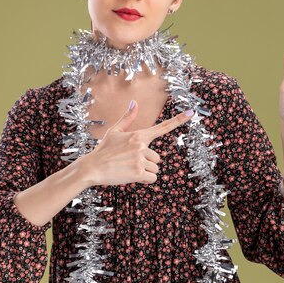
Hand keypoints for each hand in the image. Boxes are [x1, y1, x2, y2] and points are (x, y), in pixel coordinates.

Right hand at [78, 101, 193, 186]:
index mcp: (139, 135)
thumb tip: (134, 102)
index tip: (191, 112)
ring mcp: (140, 159)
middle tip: (129, 162)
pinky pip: (152, 178)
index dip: (179, 120)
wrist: (92, 167)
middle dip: (146, 162)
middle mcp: (142, 145)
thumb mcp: (115, 131)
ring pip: (155, 168)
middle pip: (157, 158)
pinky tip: (131, 176)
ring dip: (145, 171)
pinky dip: (145, 180)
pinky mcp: (138, 172)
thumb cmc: (104, 150)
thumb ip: (128, 118)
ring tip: (128, 168)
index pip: (163, 126)